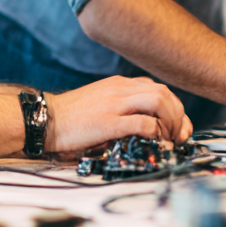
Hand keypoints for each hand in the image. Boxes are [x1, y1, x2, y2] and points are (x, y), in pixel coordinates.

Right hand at [43, 76, 191, 153]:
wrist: (46, 119)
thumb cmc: (73, 117)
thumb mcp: (102, 102)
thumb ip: (123, 106)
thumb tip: (147, 123)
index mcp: (120, 84)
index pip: (159, 88)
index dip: (175, 107)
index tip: (178, 126)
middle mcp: (121, 89)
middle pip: (165, 93)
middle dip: (178, 115)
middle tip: (178, 135)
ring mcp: (115, 103)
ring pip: (159, 102)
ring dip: (171, 122)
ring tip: (169, 139)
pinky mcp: (109, 122)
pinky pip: (143, 122)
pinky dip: (156, 132)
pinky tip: (155, 142)